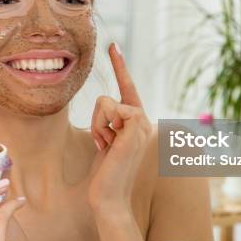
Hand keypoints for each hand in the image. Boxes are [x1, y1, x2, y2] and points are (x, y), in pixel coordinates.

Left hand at [89, 43, 151, 212]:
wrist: (108, 195)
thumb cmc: (105, 172)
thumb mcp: (106, 140)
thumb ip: (110, 122)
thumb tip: (105, 103)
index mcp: (136, 122)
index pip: (127, 88)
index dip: (119, 65)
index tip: (113, 45)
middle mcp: (143, 119)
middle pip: (107, 99)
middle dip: (97, 122)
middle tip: (105, 146)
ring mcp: (142, 121)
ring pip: (105, 102)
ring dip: (98, 126)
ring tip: (107, 147)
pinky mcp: (136, 122)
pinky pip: (107, 108)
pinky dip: (101, 127)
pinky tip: (109, 146)